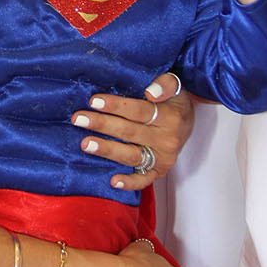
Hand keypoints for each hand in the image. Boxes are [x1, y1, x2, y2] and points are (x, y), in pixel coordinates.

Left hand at [71, 72, 192, 189]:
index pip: (139, 111)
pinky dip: (130, 182)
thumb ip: (166, 84)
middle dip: (102, 124)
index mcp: (170, 117)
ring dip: (107, 150)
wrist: (187, 123)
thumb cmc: (174, 102)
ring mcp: (163, 158)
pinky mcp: (159, 171)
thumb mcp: (176, 87)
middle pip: (129, 132)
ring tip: (85, 144)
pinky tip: (113, 181)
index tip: (93, 101)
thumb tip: (151, 91)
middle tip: (78, 119)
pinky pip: (144, 179)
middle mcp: (167, 139)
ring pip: (131, 155)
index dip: (116, 106)